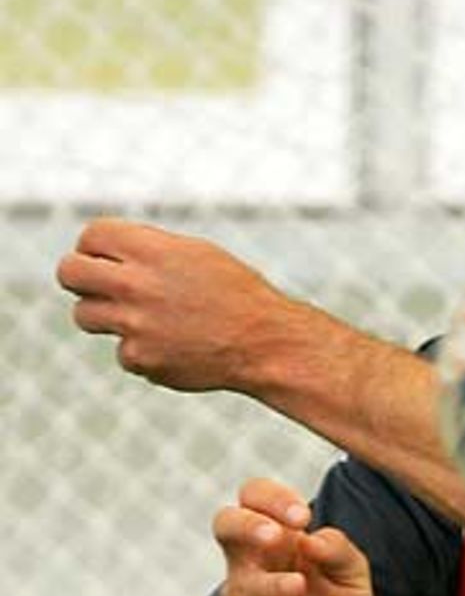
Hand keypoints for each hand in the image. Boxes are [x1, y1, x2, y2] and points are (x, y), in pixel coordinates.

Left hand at [57, 217, 289, 392]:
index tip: (106, 259)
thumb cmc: (236, 294)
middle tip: (95, 287)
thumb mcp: (195, 254)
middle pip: (68, 273)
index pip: (90, 236)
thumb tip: (104, 254)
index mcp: (150, 250)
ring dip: (104, 317)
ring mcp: (135, 324)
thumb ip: (147, 250)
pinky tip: (173, 348)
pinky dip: (142, 352)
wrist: (265, 343)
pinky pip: (122, 352)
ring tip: (140, 320)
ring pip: (84, 316)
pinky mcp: (141, 359)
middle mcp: (136, 284)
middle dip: (77, 278)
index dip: (94, 247)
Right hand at [215, 478, 373, 595]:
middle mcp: (254, 563)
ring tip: (299, 586)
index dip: (273, 497)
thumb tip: (311, 538)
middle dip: (247, 523)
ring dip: (270, 581)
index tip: (303, 517)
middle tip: (277, 535)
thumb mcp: (353, 579)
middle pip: (225, 522)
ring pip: (238, 578)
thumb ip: (340, 551)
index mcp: (280, 539)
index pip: (256, 497)